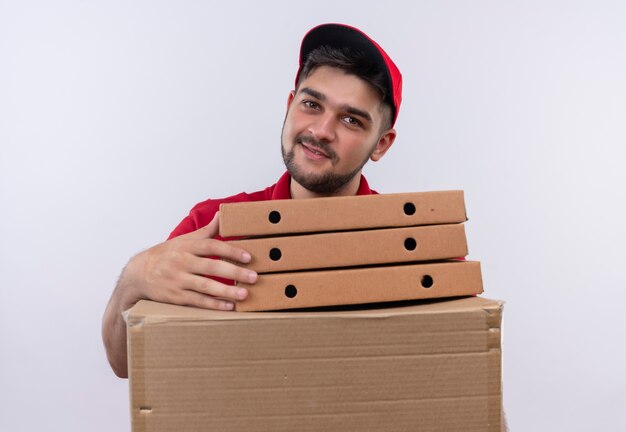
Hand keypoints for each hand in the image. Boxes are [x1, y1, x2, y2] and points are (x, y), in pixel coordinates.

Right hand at [120, 211, 255, 310]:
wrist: (138, 274)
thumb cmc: (167, 255)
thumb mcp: (184, 240)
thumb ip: (206, 231)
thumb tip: (223, 214)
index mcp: (187, 246)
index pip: (212, 246)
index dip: (231, 251)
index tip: (248, 257)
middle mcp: (182, 262)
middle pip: (211, 267)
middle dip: (234, 272)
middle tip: (254, 277)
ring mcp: (178, 280)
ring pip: (205, 286)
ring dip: (226, 291)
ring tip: (244, 294)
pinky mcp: (176, 297)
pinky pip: (197, 301)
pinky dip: (214, 304)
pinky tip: (229, 306)